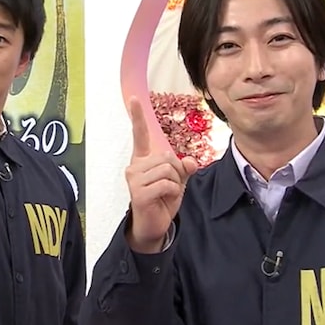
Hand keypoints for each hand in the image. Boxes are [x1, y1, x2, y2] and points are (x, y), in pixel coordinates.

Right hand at [124, 96, 197, 252]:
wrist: (153, 225)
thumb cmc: (162, 200)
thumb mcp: (177, 181)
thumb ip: (184, 168)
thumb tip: (191, 162)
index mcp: (142, 160)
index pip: (140, 135)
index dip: (138, 116)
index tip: (134, 99)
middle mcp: (134, 166)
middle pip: (167, 156)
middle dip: (176, 172)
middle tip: (170, 186)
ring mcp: (134, 179)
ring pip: (168, 170)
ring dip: (175, 183)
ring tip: (165, 194)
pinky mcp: (138, 192)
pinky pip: (166, 184)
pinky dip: (172, 192)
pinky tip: (164, 199)